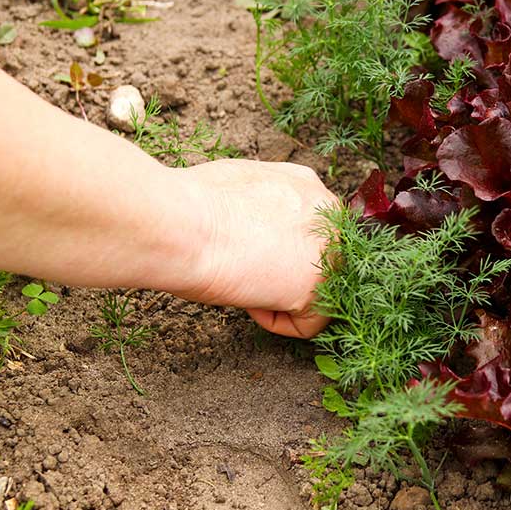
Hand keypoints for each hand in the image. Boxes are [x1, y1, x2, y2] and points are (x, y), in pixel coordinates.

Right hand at [179, 159, 338, 337]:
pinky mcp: (316, 288)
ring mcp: (328, 251)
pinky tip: (249, 297)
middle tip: (245, 268)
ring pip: (315, 293)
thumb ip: (263, 205)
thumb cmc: (192, 205)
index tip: (246, 251)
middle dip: (283, 273)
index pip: (308, 231)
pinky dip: (273, 322)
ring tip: (244, 280)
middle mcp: (327, 213)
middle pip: (318, 261)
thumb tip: (254, 221)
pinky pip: (306, 325)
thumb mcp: (238, 184)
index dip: (276, 249)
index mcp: (307, 187)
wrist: (182, 225)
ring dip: (278, 296)